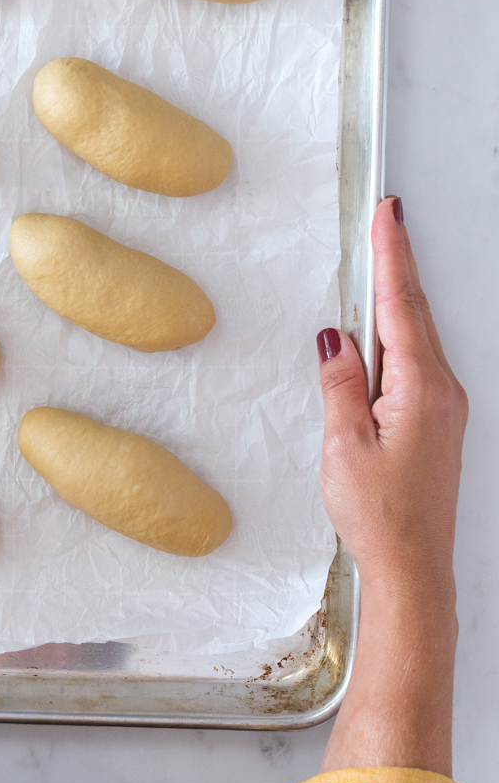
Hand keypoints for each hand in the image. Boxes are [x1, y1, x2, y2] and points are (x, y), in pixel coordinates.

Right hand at [317, 196, 466, 774]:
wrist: (414, 569)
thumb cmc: (379, 515)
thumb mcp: (344, 445)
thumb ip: (341, 382)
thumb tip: (337, 337)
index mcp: (420, 388)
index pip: (402, 306)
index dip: (393, 255)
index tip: (389, 213)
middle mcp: (443, 391)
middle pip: (415, 313)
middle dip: (399, 264)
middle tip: (388, 218)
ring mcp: (447, 407)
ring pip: (418, 337)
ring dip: (397, 300)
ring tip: (381, 262)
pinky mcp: (440, 422)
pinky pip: (419, 362)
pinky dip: (400, 334)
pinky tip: (382, 331)